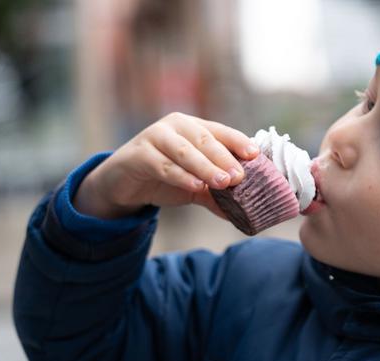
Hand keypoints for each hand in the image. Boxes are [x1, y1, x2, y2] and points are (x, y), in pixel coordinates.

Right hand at [73, 112, 259, 219]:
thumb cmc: (164, 176)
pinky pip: (164, 165)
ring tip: (224, 183)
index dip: (238, 142)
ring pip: (186, 152)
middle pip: (205, 140)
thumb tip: (244, 214)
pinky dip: (181, 176)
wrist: (124, 182)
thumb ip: (216, 195)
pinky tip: (196, 186)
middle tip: (240, 176)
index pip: (221, 131)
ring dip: (206, 168)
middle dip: (225, 158)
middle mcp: (176, 126)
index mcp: (194, 127)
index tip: (255, 155)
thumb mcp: (194, 185)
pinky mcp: (140, 154)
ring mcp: (156, 136)